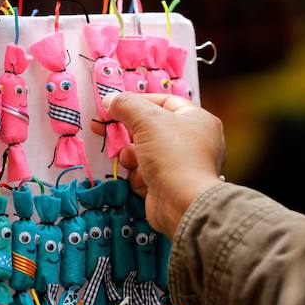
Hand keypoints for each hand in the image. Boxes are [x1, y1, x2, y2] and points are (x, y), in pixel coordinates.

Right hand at [94, 93, 225, 235]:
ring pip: (144, 153)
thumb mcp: (147, 119)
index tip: (116, 105)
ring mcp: (181, 165)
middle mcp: (193, 141)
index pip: (165, 101)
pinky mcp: (169, 186)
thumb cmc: (172, 154)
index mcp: (197, 120)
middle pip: (151, 129)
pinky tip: (143, 180)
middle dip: (129, 133)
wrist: (182, 204)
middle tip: (106, 130)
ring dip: (132, 157)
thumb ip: (126, 105)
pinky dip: (140, 176)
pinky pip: (146, 174)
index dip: (139, 101)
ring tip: (132, 161)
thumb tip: (110, 100)